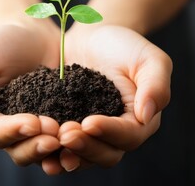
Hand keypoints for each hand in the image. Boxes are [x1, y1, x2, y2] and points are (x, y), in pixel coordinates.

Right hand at [0, 21, 61, 167]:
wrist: (32, 34)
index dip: (12, 131)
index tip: (32, 122)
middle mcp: (10, 129)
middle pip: (18, 150)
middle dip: (35, 145)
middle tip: (54, 133)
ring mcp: (36, 128)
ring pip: (41, 150)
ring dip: (53, 149)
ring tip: (69, 137)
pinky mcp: (58, 120)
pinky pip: (63, 137)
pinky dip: (71, 143)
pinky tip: (83, 137)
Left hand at [55, 24, 171, 170]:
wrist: (94, 38)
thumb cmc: (124, 45)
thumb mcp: (148, 58)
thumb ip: (155, 85)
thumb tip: (147, 115)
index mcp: (140, 120)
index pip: (129, 136)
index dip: (110, 132)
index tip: (90, 122)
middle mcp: (118, 132)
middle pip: (106, 154)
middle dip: (86, 147)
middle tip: (65, 134)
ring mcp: (93, 133)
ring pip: (84, 156)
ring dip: (68, 153)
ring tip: (51, 141)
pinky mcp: (72, 126)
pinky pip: (64, 146)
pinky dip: (53, 149)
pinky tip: (39, 144)